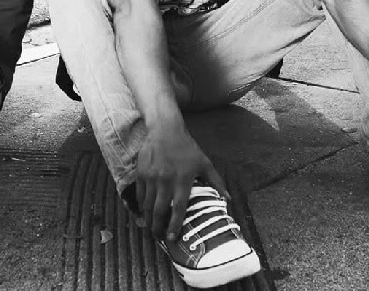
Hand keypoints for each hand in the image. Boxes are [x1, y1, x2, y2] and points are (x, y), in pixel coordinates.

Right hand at [135, 126, 227, 241]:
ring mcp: (151, 177)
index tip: (172, 238)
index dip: (175, 225)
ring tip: (151, 228)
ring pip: (147, 204)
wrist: (165, 129)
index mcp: (182, 180)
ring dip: (148, 219)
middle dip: (158, 227)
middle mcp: (165, 180)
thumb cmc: (187, 148)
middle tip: (159, 238)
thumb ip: (216, 182)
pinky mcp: (141, 173)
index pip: (178, 208)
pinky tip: (144, 212)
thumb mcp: (204, 163)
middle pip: (160, 210)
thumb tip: (228, 199)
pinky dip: (141, 205)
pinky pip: (139, 194)